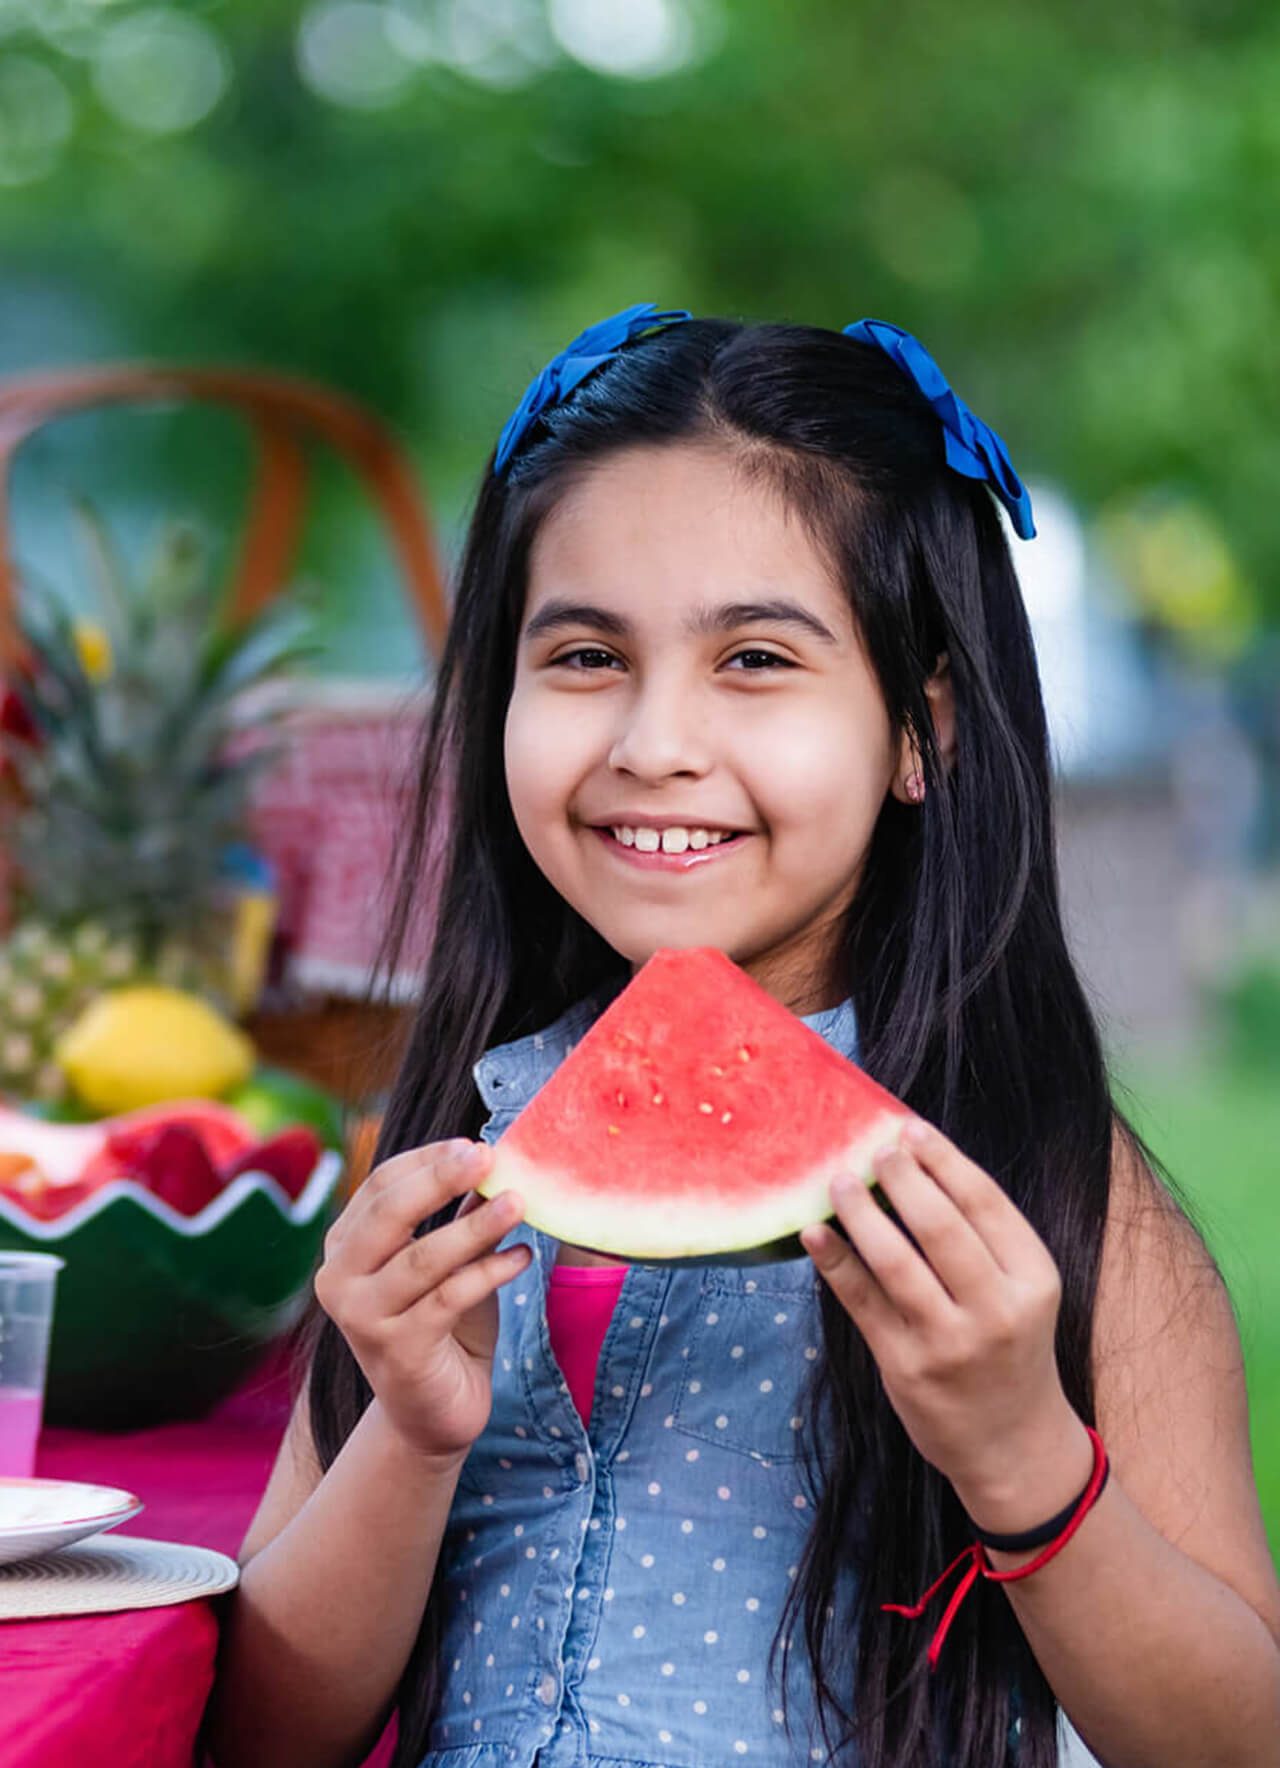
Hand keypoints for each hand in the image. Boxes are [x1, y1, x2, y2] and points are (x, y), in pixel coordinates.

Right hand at [313, 1139, 530, 1465]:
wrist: (431, 1413)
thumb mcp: (449, 1263)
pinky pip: (449, 1299)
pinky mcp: (397, 1350)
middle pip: (389, 1214)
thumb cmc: (441, 1325)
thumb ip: (461, 1216)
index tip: (475, 1146)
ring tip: (518, 1202)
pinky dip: (490, 1272)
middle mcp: (340, 1280)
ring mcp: (363, 1318)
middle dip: (440, 1179)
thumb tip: (494, 1162)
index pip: (379, 1186)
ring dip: (475, 1226)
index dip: (426, 1161)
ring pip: (422, 1258)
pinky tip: (523, 1257)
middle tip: (487, 1156)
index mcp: (345, 1248)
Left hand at [799, 1119, 1092, 1532]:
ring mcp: (950, 1342)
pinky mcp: (907, 1367)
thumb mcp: (1020, 1291)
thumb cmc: (1010, 1348)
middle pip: (941, 1225)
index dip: (943, 1159)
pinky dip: (835, 1262)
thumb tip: (914, 1163)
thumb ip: (979, 1239)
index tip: (910, 1129)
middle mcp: (997, 1309)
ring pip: (897, 1261)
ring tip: (840, 1180)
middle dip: (902, 1177)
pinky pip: (863, 1303)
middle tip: (874, 1149)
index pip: (984, 1202)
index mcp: (1034, 1278)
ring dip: (861, 1213)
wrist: (1013, 1442)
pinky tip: (814, 1233)